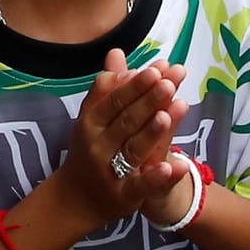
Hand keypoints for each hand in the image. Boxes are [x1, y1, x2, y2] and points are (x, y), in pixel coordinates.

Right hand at [60, 50, 189, 227]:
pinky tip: (174, 166)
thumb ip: (110, 86)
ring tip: (170, 112)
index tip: (156, 68)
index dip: (135, 85)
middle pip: (127, 120)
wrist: (75, 198)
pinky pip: (141, 185)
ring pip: (134, 148)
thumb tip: (117, 51)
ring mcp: (110, 171)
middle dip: (148, 101)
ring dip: (152, 131)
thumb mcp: (94, 117)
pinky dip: (157, 176)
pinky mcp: (124, 196)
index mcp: (91, 122)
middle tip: (168, 82)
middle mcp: (98, 145)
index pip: (115, 100)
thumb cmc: (89, 148)